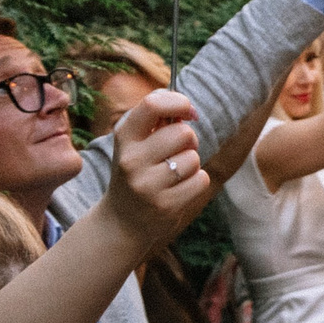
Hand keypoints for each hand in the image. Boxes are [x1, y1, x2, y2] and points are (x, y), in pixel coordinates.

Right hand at [102, 90, 209, 242]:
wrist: (123, 220)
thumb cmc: (138, 171)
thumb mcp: (136, 142)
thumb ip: (156, 120)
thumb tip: (186, 108)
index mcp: (124, 137)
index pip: (152, 105)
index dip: (178, 102)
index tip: (187, 111)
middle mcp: (131, 160)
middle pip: (183, 133)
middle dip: (189, 140)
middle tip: (177, 152)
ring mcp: (147, 185)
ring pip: (193, 158)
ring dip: (191, 164)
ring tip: (173, 174)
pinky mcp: (165, 205)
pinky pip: (200, 179)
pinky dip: (197, 182)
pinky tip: (179, 189)